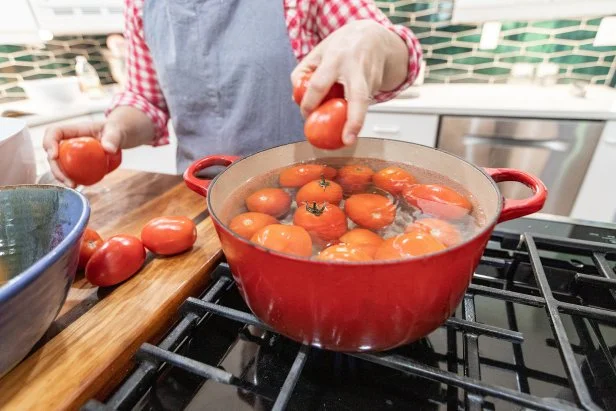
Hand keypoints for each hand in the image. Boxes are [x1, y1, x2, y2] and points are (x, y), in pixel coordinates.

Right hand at [43, 121, 125, 187]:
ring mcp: (71, 152)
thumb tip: (109, 149)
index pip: (54, 132)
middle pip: (52, 152)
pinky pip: (68, 170)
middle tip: (67, 180)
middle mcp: (69, 141)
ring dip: (60, 176)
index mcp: (74, 130)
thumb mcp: (115, 131)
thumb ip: (113, 138)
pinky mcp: (76, 162)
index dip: (49, 143)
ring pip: (58, 164)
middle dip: (55, 168)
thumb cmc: (114, 130)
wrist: (119, 137)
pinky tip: (76, 185)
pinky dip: (68, 178)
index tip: (54, 156)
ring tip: (73, 185)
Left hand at [291, 20, 408, 145]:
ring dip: (357, 123)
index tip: (306, 115)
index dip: (310, 102)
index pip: (320, 84)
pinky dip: (355, 114)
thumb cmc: (341, 46)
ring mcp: (370, 78)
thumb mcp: (318, 52)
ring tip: (348, 140)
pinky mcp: (377, 85)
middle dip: (352, 119)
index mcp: (336, 58)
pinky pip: (363, 103)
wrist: (374, 36)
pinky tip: (349, 121)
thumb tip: (296, 99)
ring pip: (365, 103)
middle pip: (357, 96)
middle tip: (346, 139)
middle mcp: (356, 68)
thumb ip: (302, 73)